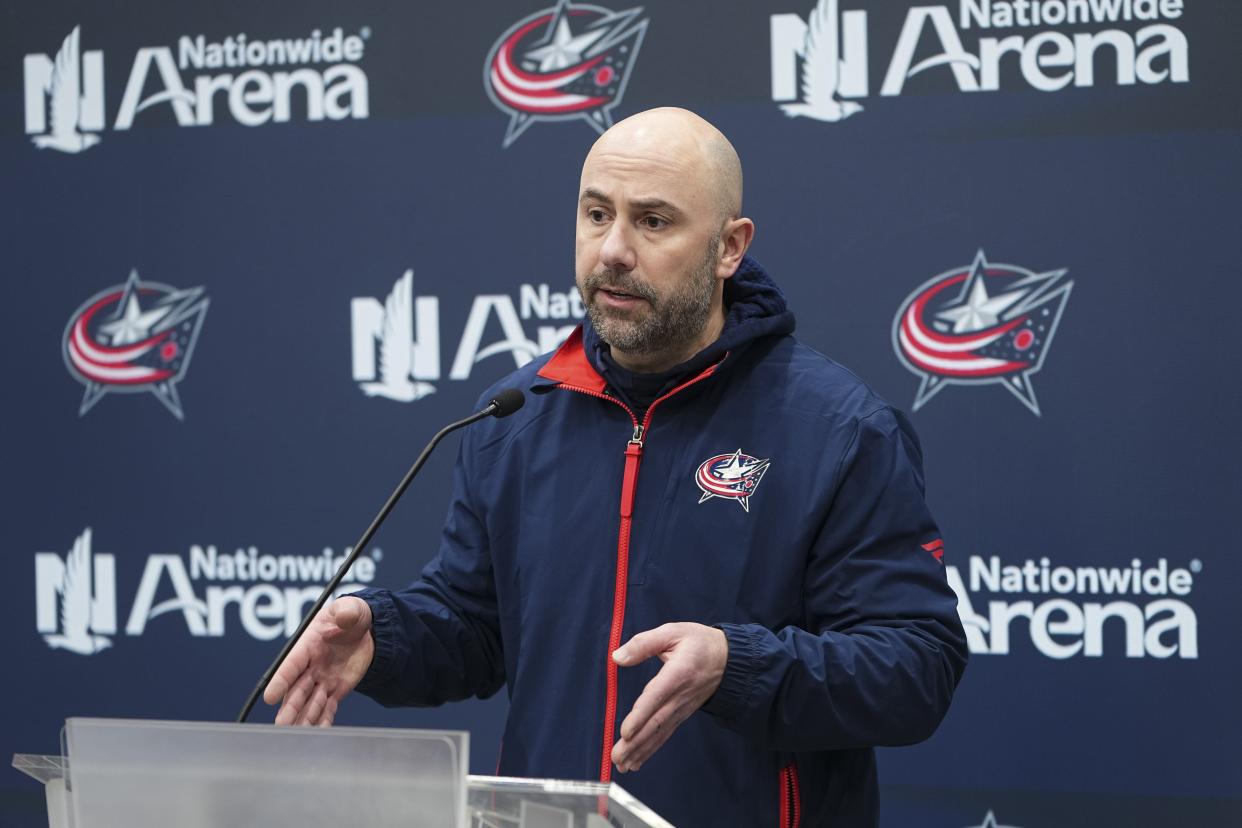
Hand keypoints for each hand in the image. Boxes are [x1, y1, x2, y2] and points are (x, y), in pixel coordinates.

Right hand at [263, 596, 374, 725]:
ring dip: (304, 718)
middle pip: (296, 690)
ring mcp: (322, 679)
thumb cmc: (352, 615)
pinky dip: (324, 720)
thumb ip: (347, 612)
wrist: (366, 630)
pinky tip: (320, 733)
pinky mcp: (336, 689)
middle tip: (281, 725)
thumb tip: (345, 616)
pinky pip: (328, 708)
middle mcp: (311, 666)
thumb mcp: (351, 609)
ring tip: (299, 735)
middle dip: (289, 708)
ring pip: (310, 703)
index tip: (269, 696)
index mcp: (309, 645)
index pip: (291, 664)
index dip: (280, 680)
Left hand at [610, 622, 727, 772]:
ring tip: (622, 764)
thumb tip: (617, 657)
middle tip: (617, 757)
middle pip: (655, 723)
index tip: (626, 732)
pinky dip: (651, 749)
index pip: (656, 697)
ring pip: (659, 733)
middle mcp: (681, 696)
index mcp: (678, 673)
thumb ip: (644, 643)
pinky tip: (637, 761)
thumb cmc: (699, 642)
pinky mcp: (682, 714)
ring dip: (640, 750)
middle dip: (635, 742)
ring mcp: (682, 708)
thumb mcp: (672, 632)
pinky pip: (665, 733)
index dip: (641, 716)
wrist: (729, 659)